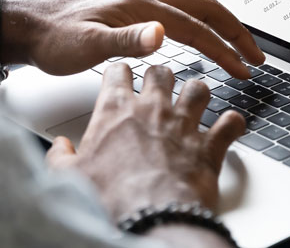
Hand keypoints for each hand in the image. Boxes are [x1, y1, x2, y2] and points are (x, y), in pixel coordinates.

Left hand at [0, 0, 264, 78]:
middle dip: (235, 31)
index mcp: (141, 7)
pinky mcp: (133, 5)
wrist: (30, 25)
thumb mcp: (87, 46)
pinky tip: (201, 22)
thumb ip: (126, 41)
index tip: (245, 70)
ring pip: (196, 0)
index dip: (224, 49)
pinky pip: (180, 0)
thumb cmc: (54, 39)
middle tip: (256, 56)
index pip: (196, 28)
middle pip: (205, 7)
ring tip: (240, 39)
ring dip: (222, 18)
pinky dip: (201, 10)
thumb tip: (162, 35)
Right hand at [46, 63, 244, 219]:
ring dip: (197, 93)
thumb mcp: (70, 177)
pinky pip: (231, 123)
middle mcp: (153, 109)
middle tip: (159, 86)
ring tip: (194, 100)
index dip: (120, 72)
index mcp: (117, 110)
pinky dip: (232, 124)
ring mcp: (185, 124)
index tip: (121, 77)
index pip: (118, 71)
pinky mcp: (210, 146)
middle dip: (160, 76)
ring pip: (199, 88)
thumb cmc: (112, 198)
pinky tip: (229, 126)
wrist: (152, 218)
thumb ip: (61, 157)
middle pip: (161, 71)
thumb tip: (58, 149)